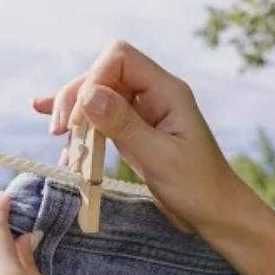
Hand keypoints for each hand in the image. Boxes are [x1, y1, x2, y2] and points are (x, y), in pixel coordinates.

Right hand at [31, 40, 243, 233]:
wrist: (217, 215)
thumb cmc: (199, 188)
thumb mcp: (160, 158)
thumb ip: (124, 125)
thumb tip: (87, 95)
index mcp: (169, 92)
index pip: (120, 58)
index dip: (93, 79)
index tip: (78, 118)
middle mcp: (156, 96)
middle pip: (104, 74)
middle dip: (76, 97)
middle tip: (60, 131)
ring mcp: (145, 114)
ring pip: (98, 97)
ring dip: (75, 114)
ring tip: (59, 137)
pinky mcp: (136, 133)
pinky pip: (102, 120)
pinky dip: (81, 127)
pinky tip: (57, 130)